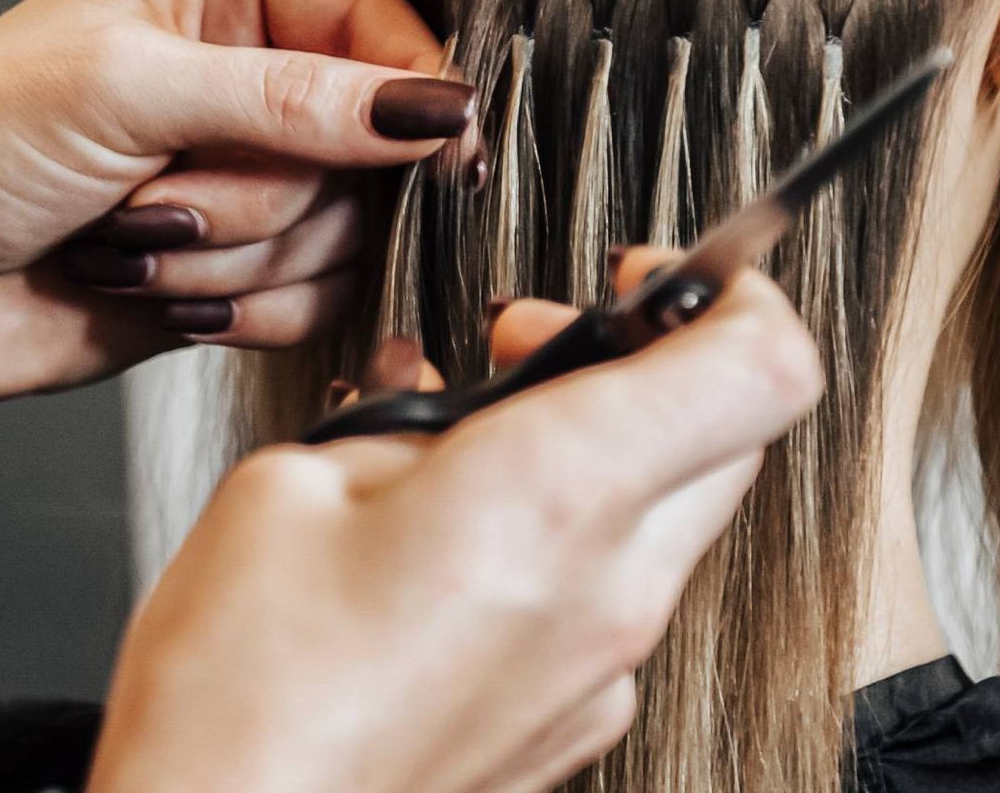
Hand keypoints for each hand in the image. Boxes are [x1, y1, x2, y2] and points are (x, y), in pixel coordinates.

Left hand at [0, 0, 478, 421]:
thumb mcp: (129, 90)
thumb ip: (293, 98)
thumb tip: (432, 105)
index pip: (382, 24)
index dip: (408, 94)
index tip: (432, 150)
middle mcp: (251, 66)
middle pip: (373, 145)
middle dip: (267, 191)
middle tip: (159, 190)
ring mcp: (249, 170)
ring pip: (346, 232)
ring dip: (230, 254)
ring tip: (126, 235)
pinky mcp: (241, 262)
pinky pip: (317, 300)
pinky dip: (236, 308)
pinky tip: (150, 287)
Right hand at [88, 248, 822, 792]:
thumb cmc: (238, 692)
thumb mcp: (297, 481)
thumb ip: (416, 421)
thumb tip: (458, 404)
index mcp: (555, 496)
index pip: (761, 369)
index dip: (737, 292)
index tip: (664, 275)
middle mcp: (610, 591)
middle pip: (733, 435)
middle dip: (653, 360)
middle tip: (535, 344)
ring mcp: (601, 673)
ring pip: (672, 514)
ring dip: (603, 447)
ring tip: (472, 441)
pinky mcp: (572, 724)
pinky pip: (616, 592)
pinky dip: (568, 535)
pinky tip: (457, 530)